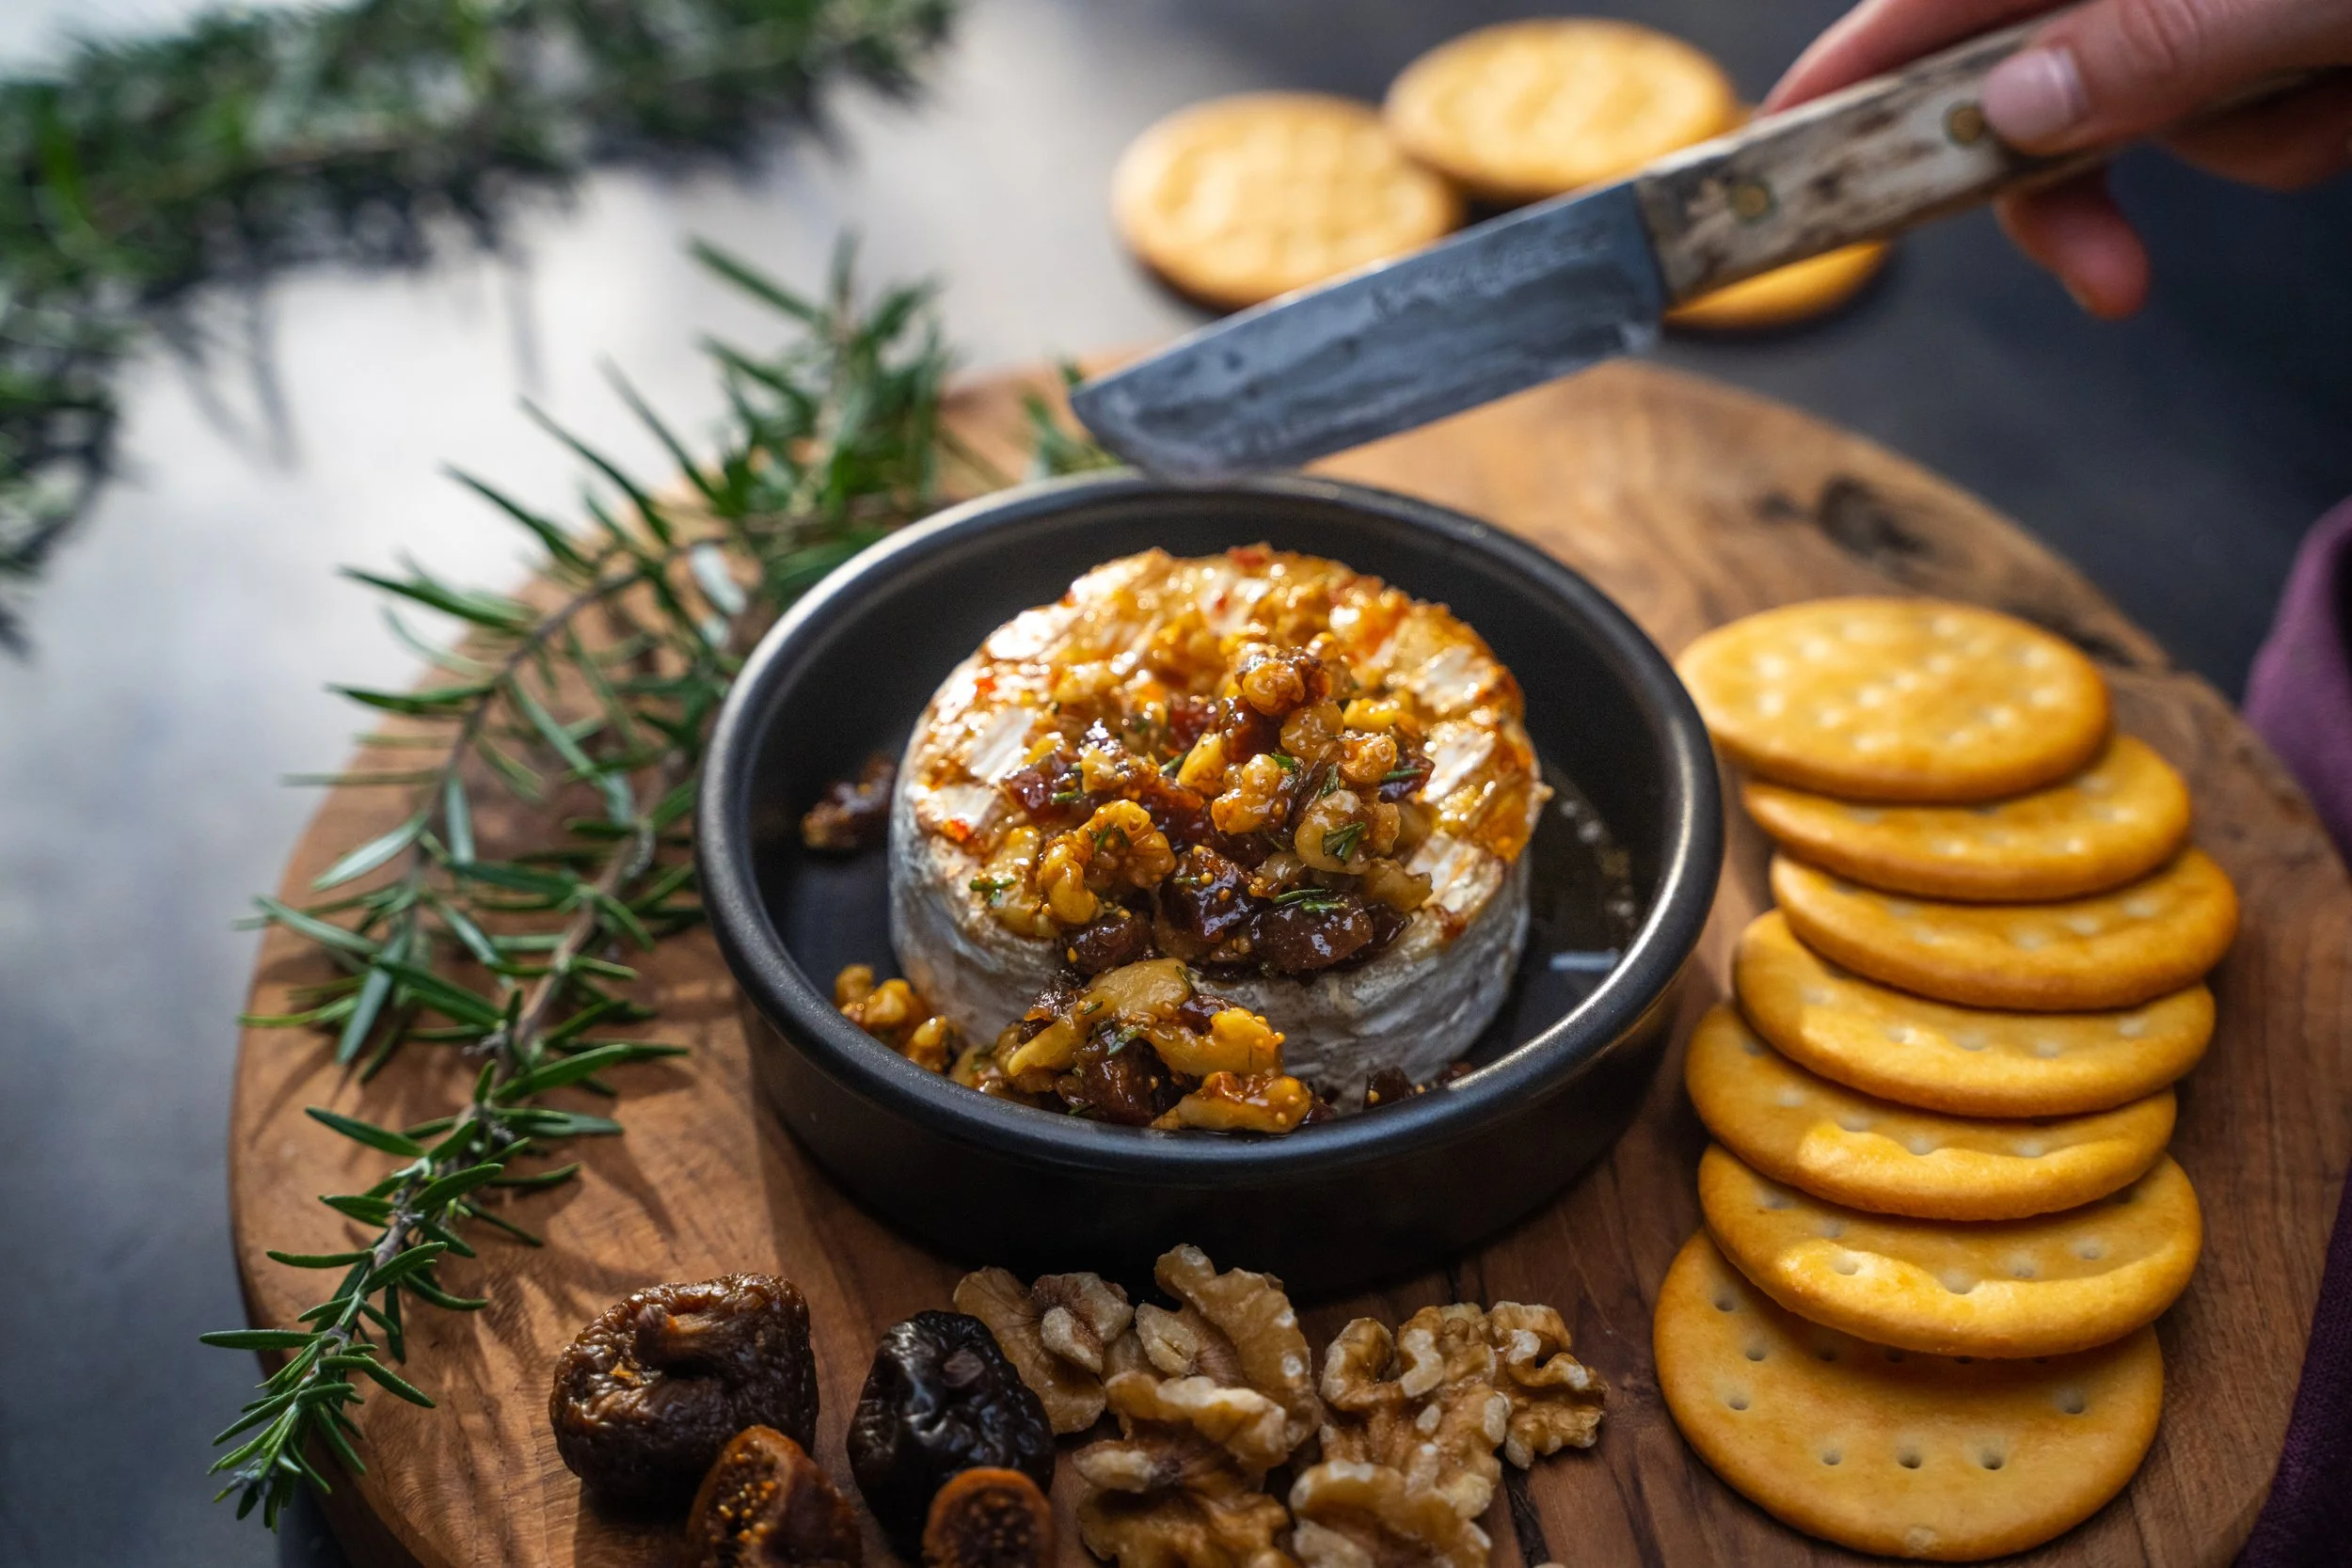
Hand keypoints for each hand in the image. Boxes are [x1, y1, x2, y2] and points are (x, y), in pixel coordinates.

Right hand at [1765, 0, 2351, 317]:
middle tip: (2109, 277)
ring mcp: (2202, 6)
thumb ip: (2150, 41)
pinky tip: (2348, 84)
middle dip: (2075, 182)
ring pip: (2150, 114)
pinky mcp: (2270, 36)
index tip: (1774, 156)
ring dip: (2240, 139)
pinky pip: (2238, 122)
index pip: (1931, 1)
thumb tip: (2010, 110)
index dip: (1848, 77)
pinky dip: (2292, 130)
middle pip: (2027, 84)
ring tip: (2334, 83)